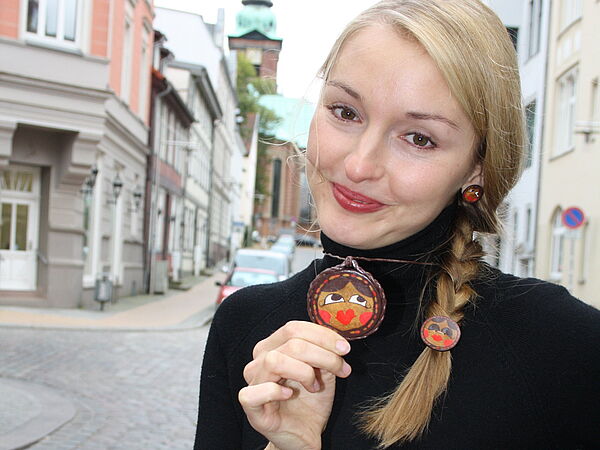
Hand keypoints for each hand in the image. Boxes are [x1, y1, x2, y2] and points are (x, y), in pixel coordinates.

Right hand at [238, 321, 351, 449]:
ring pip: (274, 361)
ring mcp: (253, 382)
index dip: (323, 335)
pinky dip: (274, 391)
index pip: (294, 328)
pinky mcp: (251, 407)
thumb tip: (338, 341)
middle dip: (323, 355)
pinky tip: (289, 395)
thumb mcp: (322, 372)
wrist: (305, 434)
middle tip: (342, 369)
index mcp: (273, 346)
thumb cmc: (310, 401)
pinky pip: (254, 392)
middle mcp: (259, 360)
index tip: (345, 348)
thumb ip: (324, 353)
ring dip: (303, 372)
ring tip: (314, 386)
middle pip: (291, 343)